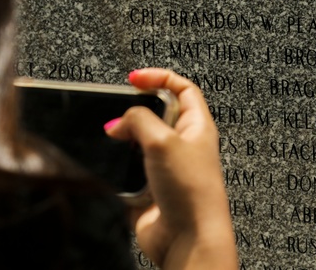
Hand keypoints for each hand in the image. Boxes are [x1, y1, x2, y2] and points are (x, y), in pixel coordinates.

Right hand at [105, 68, 236, 269]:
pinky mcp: (149, 188)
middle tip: (120, 116)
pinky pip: (127, 170)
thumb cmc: (191, 191)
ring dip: (125, 144)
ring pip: (138, 143)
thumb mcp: (163, 142)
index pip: (182, 89)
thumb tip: (119, 120)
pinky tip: (118, 172)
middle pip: (156, 114)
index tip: (134, 78)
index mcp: (197, 126)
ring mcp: (166, 166)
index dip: (159, 78)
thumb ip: (139, 121)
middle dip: (135, 113)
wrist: (187, 237)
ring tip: (118, 145)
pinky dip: (119, 170)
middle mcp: (183, 144)